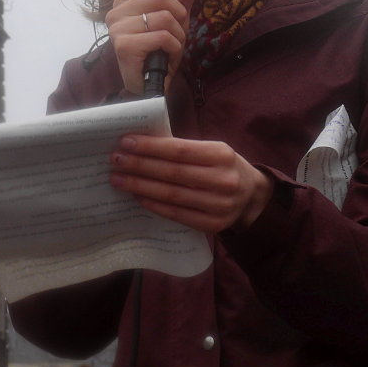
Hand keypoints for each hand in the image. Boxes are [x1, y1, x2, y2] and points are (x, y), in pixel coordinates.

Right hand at [105, 0, 199, 95]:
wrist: (152, 86)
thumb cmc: (160, 50)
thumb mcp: (176, 19)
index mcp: (125, 0)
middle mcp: (116, 12)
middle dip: (179, 15)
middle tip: (176, 32)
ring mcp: (117, 29)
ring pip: (164, 17)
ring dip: (178, 35)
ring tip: (171, 46)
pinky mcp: (123, 46)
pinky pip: (162, 36)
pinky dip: (174, 47)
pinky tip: (167, 56)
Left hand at [109, 134, 273, 232]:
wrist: (252, 196)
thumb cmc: (223, 166)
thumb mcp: (212, 150)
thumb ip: (183, 148)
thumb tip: (142, 144)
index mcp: (222, 154)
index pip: (179, 150)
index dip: (151, 147)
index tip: (126, 142)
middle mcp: (223, 180)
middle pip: (172, 173)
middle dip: (140, 166)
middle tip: (115, 160)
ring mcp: (219, 205)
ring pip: (171, 195)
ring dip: (141, 186)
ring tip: (119, 179)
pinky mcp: (213, 224)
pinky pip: (177, 215)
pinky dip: (154, 205)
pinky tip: (137, 196)